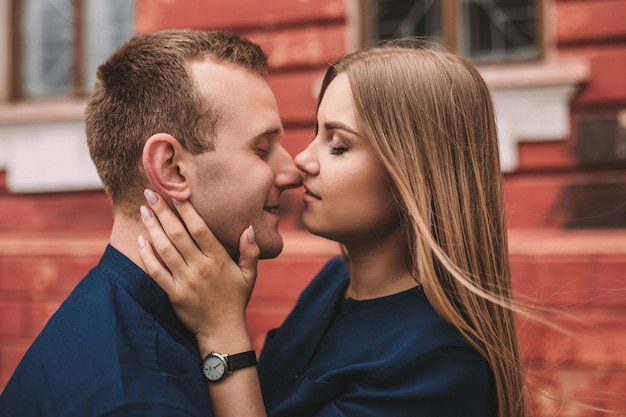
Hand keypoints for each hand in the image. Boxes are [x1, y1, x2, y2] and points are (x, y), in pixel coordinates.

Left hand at [137, 189, 259, 352]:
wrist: (222, 331)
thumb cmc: (236, 299)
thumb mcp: (249, 275)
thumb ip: (250, 251)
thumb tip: (249, 229)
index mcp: (218, 259)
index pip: (200, 229)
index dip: (186, 210)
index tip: (175, 193)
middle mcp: (201, 267)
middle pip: (178, 234)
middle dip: (163, 211)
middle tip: (151, 193)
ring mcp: (185, 281)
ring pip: (165, 249)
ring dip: (152, 227)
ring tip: (143, 209)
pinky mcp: (173, 294)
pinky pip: (156, 271)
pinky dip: (147, 255)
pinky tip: (140, 240)